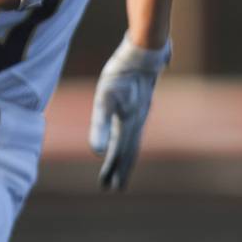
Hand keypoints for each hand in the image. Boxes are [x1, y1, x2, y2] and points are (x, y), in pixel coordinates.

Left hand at [89, 33, 170, 190]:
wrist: (143, 53)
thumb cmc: (121, 75)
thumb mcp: (104, 99)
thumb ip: (100, 125)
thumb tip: (97, 152)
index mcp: (128, 124)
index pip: (119, 152)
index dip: (112, 169)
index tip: (106, 186)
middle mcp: (137, 121)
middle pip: (129, 151)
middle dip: (121, 169)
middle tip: (116, 188)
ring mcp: (142, 112)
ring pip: (134, 140)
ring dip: (128, 156)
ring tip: (122, 168)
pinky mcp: (142, 102)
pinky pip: (136, 129)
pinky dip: (132, 141)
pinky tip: (130, 137)